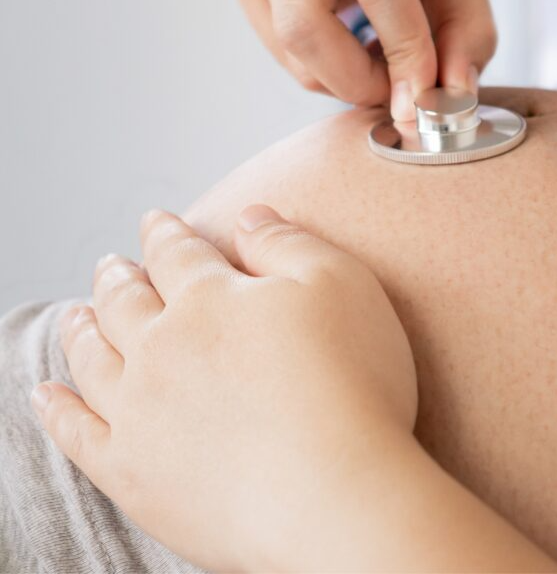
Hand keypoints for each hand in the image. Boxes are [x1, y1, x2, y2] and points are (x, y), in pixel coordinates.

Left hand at [32, 206, 418, 570]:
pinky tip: (48, 395)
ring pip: (92, 358)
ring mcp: (137, 409)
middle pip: (126, 300)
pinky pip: (76, 431)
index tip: (156, 221)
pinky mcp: (129, 470)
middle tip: (112, 265)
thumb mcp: (344, 287)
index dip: (166, 233)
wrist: (333, 495)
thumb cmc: (354, 387)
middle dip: (118, 277)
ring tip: (76, 316)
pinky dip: (57, 410)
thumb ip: (290, 243)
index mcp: (211, 297)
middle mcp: (160, 346)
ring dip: (81, 331)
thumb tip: (248, 214)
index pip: (178, 253)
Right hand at [236, 0, 495, 121]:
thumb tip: (451, 101)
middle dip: (357, 78)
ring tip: (393, 70)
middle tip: (405, 97)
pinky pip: (279, 46)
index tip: (429, 98)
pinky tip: (362, 53)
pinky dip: (324, 70)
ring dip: (344, 78)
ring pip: (290, 39)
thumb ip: (468, 35)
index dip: (405, 50)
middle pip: (306, 18)